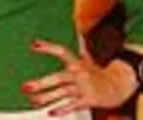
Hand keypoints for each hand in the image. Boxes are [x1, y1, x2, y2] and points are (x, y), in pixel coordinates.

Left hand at [22, 39, 137, 115]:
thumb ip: (82, 47)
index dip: (48, 47)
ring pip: (63, 93)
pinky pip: (73, 105)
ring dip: (47, 98)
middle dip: (41, 83)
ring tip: (33, 101)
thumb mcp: (88, 59)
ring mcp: (83, 87)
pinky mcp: (88, 100)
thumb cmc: (97, 72)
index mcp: (77, 62)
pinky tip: (50, 112)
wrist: (117, 86)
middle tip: (25, 87)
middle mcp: (79, 73)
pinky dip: (62, 109)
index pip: (61, 51)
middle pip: (58, 78)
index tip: (33, 44)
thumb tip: (80, 31)